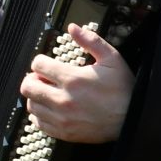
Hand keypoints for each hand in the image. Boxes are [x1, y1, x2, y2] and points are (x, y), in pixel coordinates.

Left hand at [20, 24, 133, 143]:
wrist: (132, 119)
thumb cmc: (123, 89)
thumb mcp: (112, 59)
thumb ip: (91, 41)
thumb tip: (73, 28)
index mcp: (72, 79)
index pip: (38, 65)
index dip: (41, 61)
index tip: (47, 64)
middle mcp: (63, 100)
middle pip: (28, 87)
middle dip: (33, 79)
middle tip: (42, 79)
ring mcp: (62, 118)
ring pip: (32, 105)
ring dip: (37, 97)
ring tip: (48, 94)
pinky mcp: (64, 132)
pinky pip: (39, 123)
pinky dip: (41, 115)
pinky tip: (52, 109)